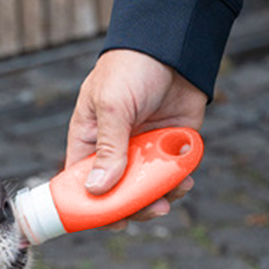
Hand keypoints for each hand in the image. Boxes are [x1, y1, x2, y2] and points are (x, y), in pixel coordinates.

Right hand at [66, 49, 207, 219]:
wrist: (173, 45)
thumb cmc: (131, 68)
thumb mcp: (113, 106)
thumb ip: (109, 148)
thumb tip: (99, 189)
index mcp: (90, 139)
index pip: (83, 182)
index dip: (93, 206)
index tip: (111, 223)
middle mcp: (116, 149)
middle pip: (119, 192)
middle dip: (136, 206)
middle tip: (153, 210)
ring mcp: (144, 148)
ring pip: (148, 188)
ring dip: (160, 196)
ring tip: (174, 193)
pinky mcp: (170, 144)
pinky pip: (172, 173)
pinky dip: (178, 182)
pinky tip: (185, 181)